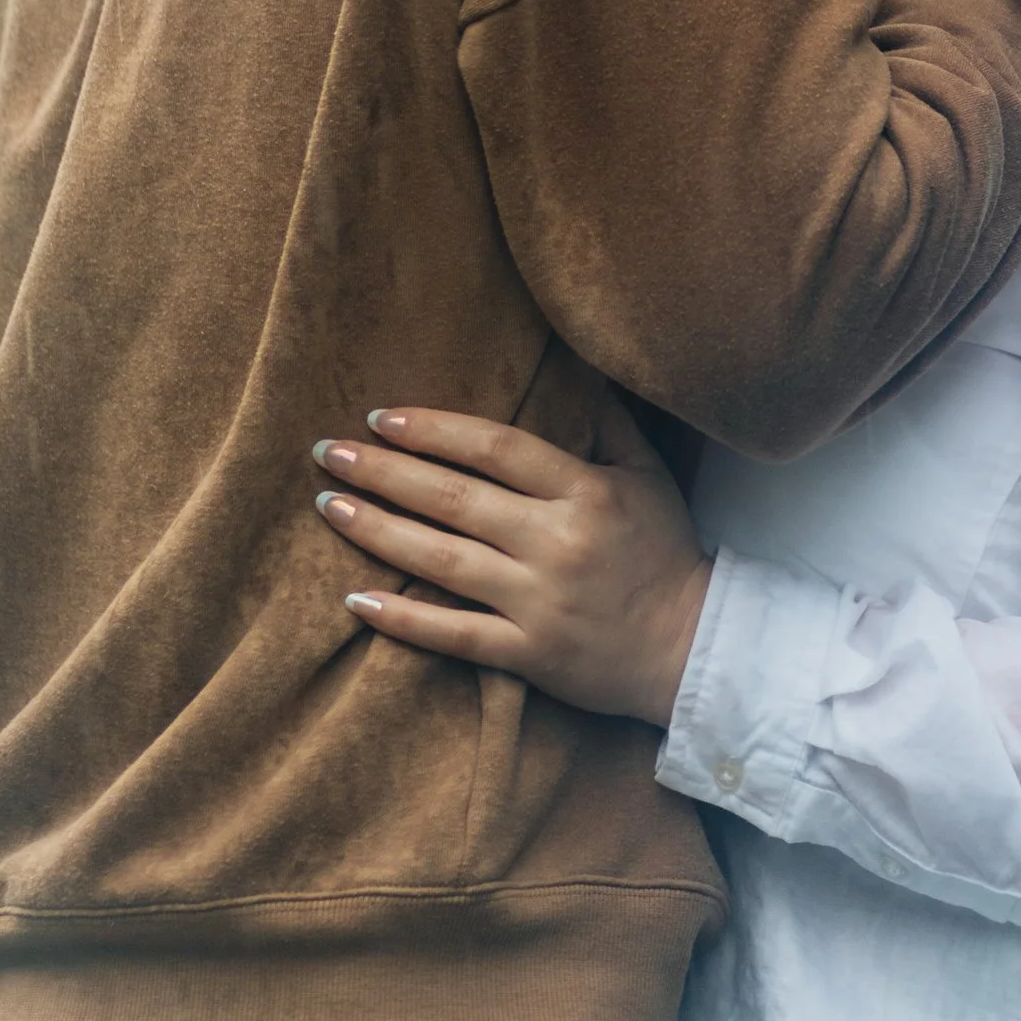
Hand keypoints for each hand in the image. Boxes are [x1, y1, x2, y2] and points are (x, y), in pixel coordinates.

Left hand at [311, 396, 711, 724]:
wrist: (691, 646)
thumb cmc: (666, 551)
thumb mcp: (648, 475)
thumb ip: (607, 422)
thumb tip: (571, 367)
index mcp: (585, 490)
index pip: (495, 448)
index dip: (434, 430)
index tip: (382, 417)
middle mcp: (556, 542)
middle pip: (454, 500)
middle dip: (384, 472)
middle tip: (328, 452)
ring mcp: (538, 601)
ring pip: (442, 561)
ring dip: (378, 532)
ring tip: (331, 506)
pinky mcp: (528, 654)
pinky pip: (453, 635)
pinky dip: (403, 619)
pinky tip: (356, 600)